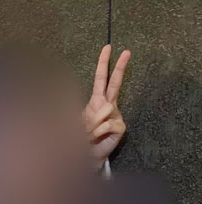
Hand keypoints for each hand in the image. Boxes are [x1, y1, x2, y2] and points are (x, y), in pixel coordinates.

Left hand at [84, 44, 130, 167]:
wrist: (88, 153)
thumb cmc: (82, 136)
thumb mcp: (78, 122)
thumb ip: (86, 113)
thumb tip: (100, 110)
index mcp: (97, 101)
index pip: (101, 79)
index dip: (103, 64)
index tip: (107, 48)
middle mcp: (108, 105)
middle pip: (115, 82)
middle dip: (120, 67)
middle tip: (127, 51)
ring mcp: (116, 115)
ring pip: (104, 110)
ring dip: (92, 123)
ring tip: (89, 133)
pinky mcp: (120, 126)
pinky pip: (107, 123)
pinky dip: (98, 131)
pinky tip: (98, 137)